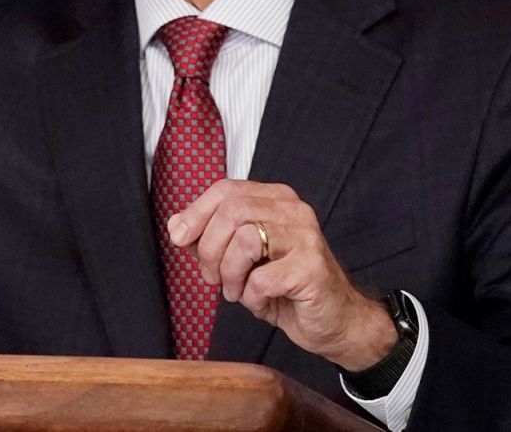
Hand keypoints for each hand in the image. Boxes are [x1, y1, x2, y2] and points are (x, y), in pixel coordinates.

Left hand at [168, 179, 396, 371]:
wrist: (334, 321)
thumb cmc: (285, 288)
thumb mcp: (241, 259)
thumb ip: (211, 238)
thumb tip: (177, 225)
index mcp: (276, 199)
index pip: (226, 190)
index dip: (196, 213)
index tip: (179, 238)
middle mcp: (293, 210)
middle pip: (231, 212)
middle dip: (209, 250)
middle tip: (212, 277)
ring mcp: (306, 237)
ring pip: (244, 240)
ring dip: (230, 274)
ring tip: (237, 291)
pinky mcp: (312, 268)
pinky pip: (261, 279)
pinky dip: (250, 296)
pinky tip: (260, 301)